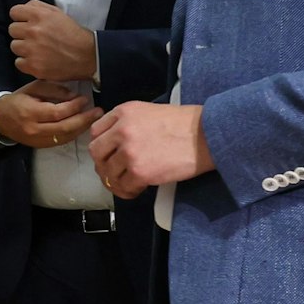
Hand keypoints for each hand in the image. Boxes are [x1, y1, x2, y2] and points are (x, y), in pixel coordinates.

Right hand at [0, 80, 100, 149]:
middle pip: (64, 128)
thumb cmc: (18, 99)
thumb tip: (74, 96)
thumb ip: (54, 90)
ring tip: (94, 119)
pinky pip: (60, 142)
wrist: (0, 119)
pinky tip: (82, 127)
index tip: (85, 99)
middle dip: (83, 120)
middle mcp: (34, 129)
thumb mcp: (33, 88)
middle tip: (98, 111)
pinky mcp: (40, 146)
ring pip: (64, 137)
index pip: (57, 112)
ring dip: (81, 128)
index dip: (73, 106)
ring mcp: (37, 140)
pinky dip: (73, 134)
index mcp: (30, 113)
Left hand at [9, 1, 95, 82]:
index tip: (26, 23)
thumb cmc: (73, 34)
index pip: (14, 12)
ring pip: (14, 46)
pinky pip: (18, 62)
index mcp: (39, 15)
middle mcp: (33, 31)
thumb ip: (38, 7)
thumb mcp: (58, 13)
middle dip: (22, 33)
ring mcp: (32, 49)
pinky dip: (26, 63)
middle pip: (12, 30)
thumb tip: (23, 8)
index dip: (20, 18)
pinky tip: (38, 60)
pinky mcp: (33, 66)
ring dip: (23, 48)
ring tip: (37, 50)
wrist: (87, 55)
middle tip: (34, 38)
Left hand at [88, 102, 212, 199]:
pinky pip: (123, 187)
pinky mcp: (140, 172)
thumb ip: (127, 123)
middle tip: (114, 171)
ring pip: (108, 172)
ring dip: (115, 180)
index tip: (108, 153)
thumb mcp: (149, 112)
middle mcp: (122, 130)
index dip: (102, 145)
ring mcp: (129, 152)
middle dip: (103, 163)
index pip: (96, 131)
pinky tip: (136, 190)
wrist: (206, 135)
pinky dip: (128, 191)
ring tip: (127, 183)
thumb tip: (113, 143)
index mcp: (124, 112)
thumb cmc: (184, 124)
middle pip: (97, 152)